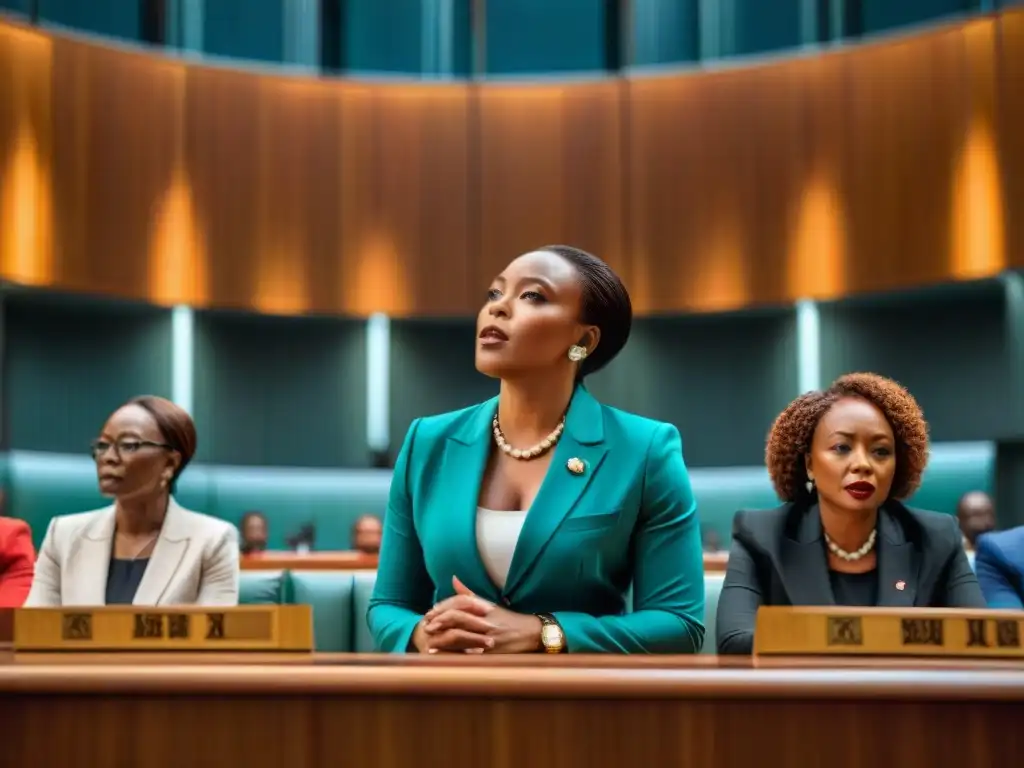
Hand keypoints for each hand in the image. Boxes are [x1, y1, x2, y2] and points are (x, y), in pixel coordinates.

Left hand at [418, 576, 542, 653]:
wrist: (530, 634)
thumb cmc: (508, 619)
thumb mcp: (490, 604)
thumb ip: (469, 594)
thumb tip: (453, 579)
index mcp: (484, 607)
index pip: (459, 603)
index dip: (443, 607)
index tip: (431, 612)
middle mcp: (485, 620)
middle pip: (457, 617)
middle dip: (439, 621)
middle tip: (426, 626)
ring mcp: (487, 636)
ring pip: (461, 635)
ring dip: (442, 639)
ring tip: (429, 641)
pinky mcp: (490, 652)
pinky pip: (468, 653)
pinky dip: (454, 654)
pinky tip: (442, 656)